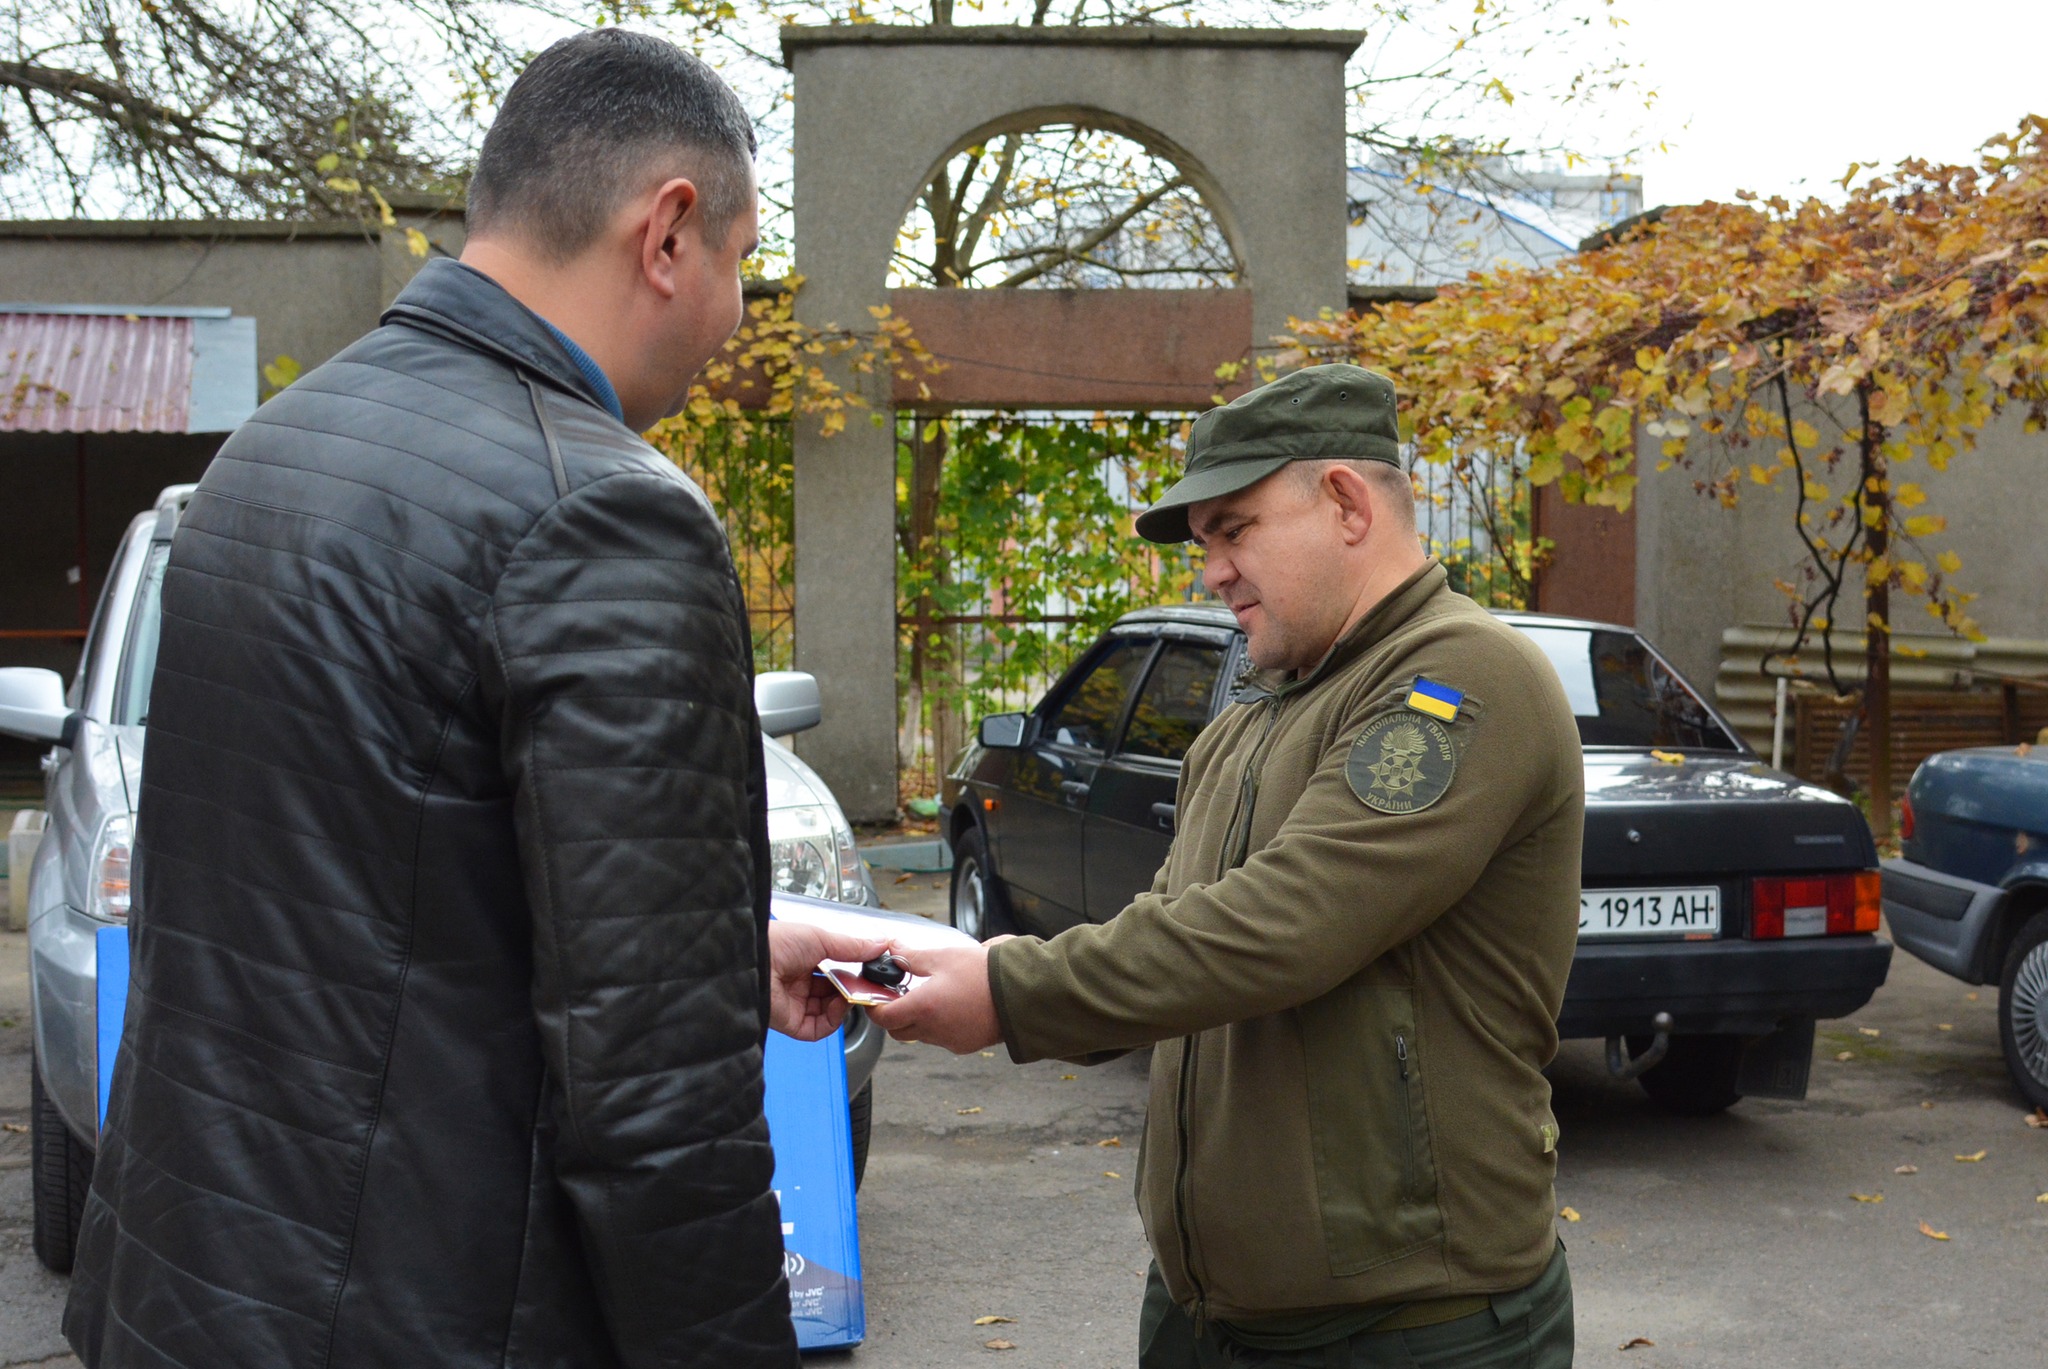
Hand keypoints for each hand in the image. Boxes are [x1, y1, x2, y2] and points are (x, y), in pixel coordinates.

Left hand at [767, 922, 890, 1041]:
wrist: (753, 960)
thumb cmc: (777, 942)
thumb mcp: (821, 938)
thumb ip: (852, 946)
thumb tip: (879, 945)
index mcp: (802, 960)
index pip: (833, 973)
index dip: (851, 974)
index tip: (868, 972)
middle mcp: (797, 983)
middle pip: (833, 994)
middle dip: (851, 990)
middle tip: (864, 985)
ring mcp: (794, 1003)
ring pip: (828, 1013)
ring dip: (844, 1005)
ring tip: (851, 994)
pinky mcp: (790, 1022)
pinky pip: (817, 1029)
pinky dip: (832, 1021)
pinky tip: (838, 1007)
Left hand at [863, 942, 1003, 1053]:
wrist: (1023, 993)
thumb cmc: (986, 974)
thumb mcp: (944, 957)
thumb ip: (912, 956)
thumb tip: (892, 949)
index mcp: (924, 1008)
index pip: (883, 1018)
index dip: (874, 1006)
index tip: (875, 995)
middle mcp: (934, 1030)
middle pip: (899, 1030)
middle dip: (895, 1014)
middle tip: (902, 993)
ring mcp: (951, 1040)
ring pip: (921, 1035)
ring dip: (919, 1019)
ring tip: (933, 995)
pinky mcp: (966, 1045)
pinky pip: (943, 1038)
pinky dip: (940, 1025)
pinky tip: (953, 1005)